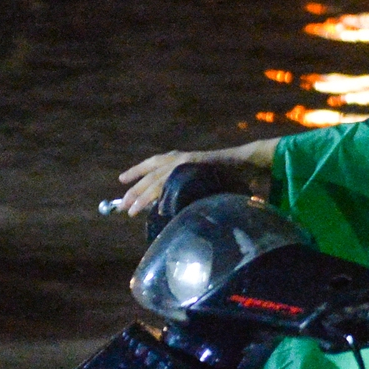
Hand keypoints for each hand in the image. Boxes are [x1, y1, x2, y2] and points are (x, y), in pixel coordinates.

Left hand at [116, 139, 277, 216]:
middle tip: (123, 205)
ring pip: (155, 183)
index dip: (137, 171)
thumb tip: (170, 200)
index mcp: (181, 157)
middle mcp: (179, 159)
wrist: (245, 165)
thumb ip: (186, 183)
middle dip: (134, 190)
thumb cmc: (227, 173)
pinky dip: (156, 201)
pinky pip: (166, 189)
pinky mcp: (188, 174)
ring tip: (130, 211)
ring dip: (141, 198)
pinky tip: (149, 211)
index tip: (122, 180)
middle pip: (150, 175)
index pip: (153, 162)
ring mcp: (183, 165)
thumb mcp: (201, 176)